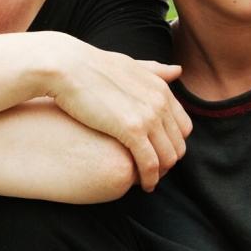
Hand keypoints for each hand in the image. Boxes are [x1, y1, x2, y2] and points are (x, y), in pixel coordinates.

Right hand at [49, 35, 189, 190]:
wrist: (67, 67)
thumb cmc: (90, 67)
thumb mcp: (130, 65)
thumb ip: (155, 71)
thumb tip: (178, 70)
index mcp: (161, 89)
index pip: (183, 127)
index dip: (173, 144)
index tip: (159, 154)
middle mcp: (160, 102)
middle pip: (178, 144)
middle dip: (168, 161)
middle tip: (155, 173)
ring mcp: (149, 116)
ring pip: (168, 157)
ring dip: (161, 173)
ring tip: (149, 181)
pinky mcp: (132, 130)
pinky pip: (150, 163)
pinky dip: (150, 178)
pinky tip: (144, 184)